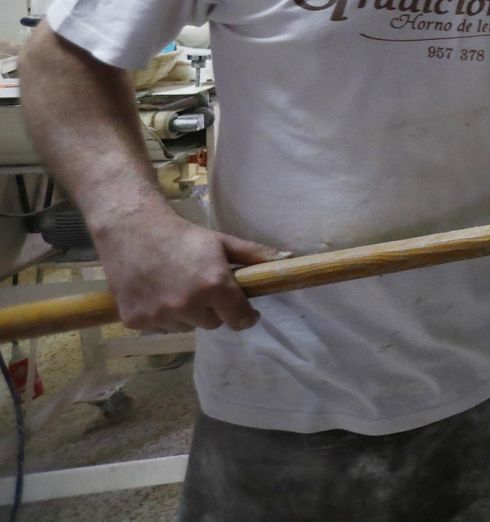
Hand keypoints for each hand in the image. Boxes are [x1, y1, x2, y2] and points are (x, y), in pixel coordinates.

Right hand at [91, 206, 288, 332]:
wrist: (132, 231)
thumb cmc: (183, 236)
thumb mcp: (221, 242)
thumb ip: (255, 255)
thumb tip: (289, 259)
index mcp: (214, 286)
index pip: (240, 320)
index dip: (245, 316)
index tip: (246, 310)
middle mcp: (187, 305)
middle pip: (213, 323)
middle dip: (213, 309)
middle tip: (202, 287)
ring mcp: (160, 316)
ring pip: (187, 326)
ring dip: (187, 313)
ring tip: (176, 286)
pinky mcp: (136, 321)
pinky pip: (161, 327)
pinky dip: (162, 315)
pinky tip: (156, 292)